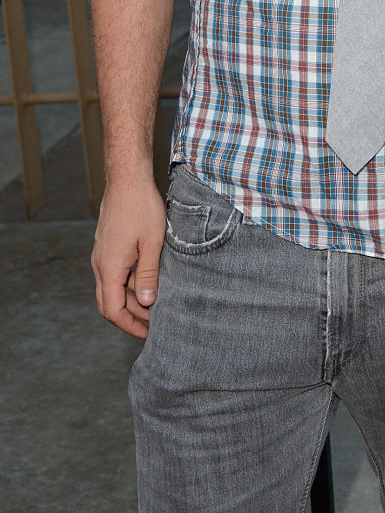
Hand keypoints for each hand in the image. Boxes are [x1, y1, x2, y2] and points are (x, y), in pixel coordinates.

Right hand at [91, 176, 166, 338]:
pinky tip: (149, 280)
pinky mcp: (108, 246)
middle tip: (154, 324)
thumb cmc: (141, 207)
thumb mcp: (152, 243)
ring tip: (156, 303)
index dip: (129, 325)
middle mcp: (100, 264)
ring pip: (113, 288)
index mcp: (109, 268)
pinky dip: (130, 283)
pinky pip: (115, 273)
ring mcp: (102, 255)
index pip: (112, 310)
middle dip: (131, 317)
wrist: (127, 179)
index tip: (148, 333)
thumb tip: (147, 303)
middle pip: (109, 303)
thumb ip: (148, 275)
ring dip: (132, 299)